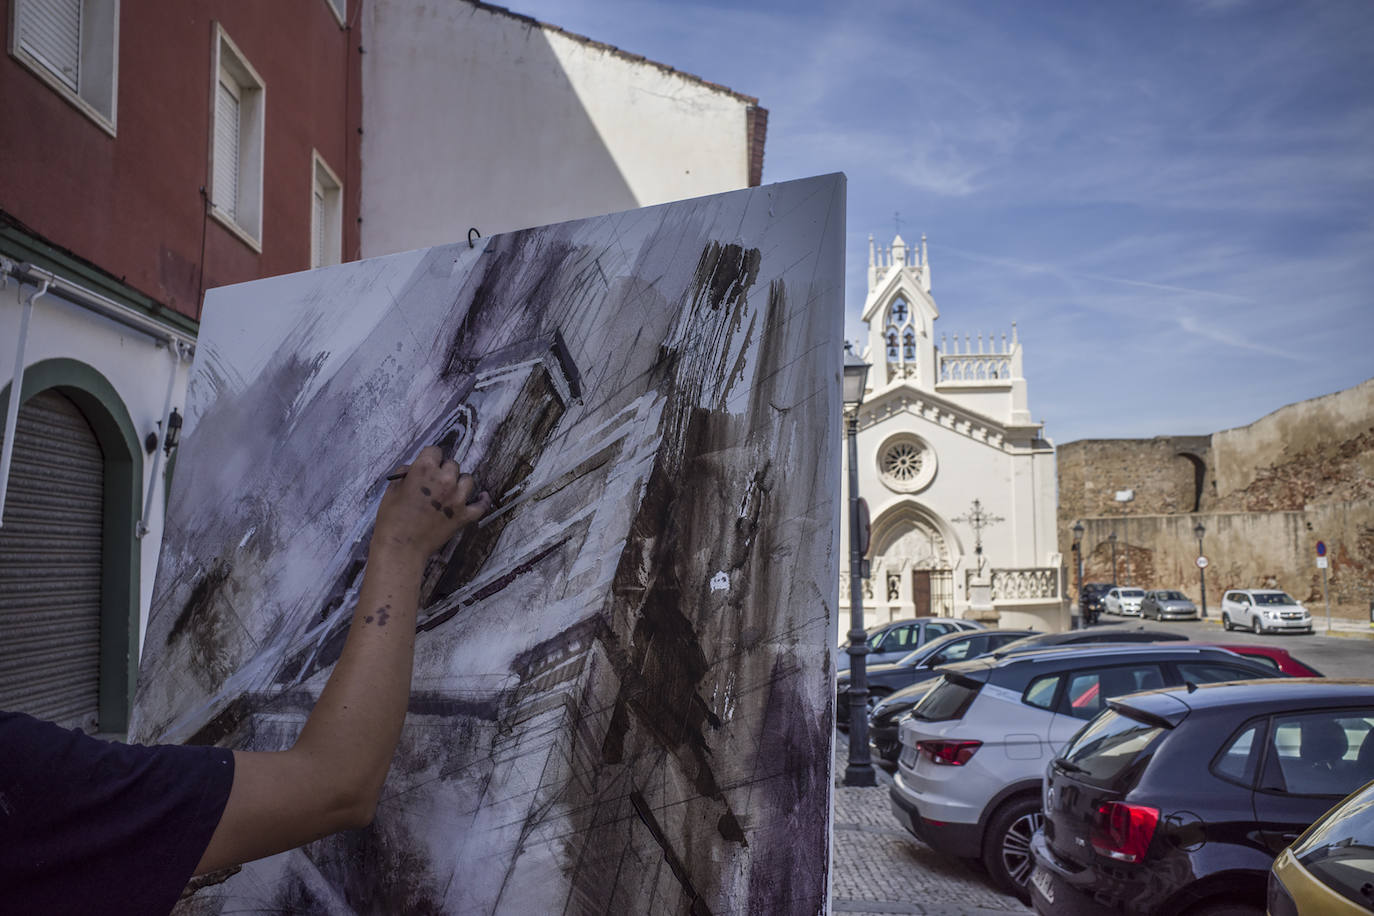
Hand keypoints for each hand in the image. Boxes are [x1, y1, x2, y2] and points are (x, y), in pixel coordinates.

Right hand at [374, 446, 489, 559]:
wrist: (401, 547)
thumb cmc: (392, 519)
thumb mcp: (392, 489)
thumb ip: (405, 473)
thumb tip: (413, 468)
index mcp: (424, 469)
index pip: (435, 450)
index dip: (430, 457)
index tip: (429, 464)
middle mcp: (445, 480)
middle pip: (452, 464)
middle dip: (444, 471)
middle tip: (436, 482)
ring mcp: (457, 498)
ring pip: (468, 480)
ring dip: (460, 483)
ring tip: (451, 491)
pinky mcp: (464, 515)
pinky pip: (481, 505)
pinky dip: (482, 500)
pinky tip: (481, 497)